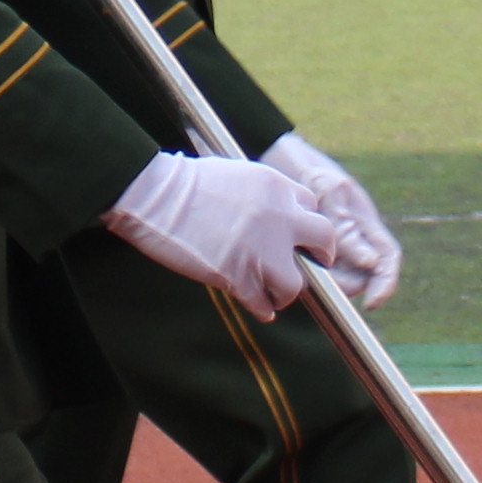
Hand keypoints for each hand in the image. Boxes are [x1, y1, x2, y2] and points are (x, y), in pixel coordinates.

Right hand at [102, 152, 319, 320]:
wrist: (157, 196)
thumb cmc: (183, 183)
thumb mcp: (234, 173)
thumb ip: (258, 194)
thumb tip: (264, 215)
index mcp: (276, 186)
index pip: (311, 206)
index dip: (304, 225)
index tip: (297, 236)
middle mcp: (279, 217)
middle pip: (323, 239)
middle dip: (320, 255)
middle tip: (312, 265)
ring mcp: (262, 249)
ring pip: (297, 283)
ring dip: (286, 290)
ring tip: (274, 294)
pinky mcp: (240, 276)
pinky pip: (264, 304)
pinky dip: (263, 309)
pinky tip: (258, 308)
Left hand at [267, 130, 402, 306]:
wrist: (275, 154)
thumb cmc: (303, 166)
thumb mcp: (325, 190)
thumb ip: (345, 226)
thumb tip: (370, 262)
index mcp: (363, 218)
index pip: (386, 258)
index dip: (385, 283)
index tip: (371, 303)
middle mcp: (353, 233)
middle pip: (362, 274)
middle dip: (346, 284)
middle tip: (321, 281)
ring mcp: (332, 240)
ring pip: (339, 275)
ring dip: (326, 279)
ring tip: (301, 267)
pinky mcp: (309, 245)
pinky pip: (316, 269)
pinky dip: (308, 273)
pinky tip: (290, 264)